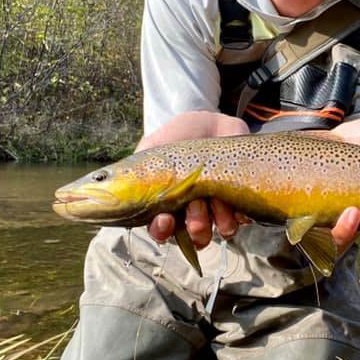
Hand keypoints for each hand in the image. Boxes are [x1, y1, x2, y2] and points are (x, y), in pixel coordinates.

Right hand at [140, 111, 248, 246]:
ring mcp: (217, 209)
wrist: (212, 122)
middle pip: (195, 237)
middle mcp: (193, 213)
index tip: (165, 220)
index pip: (162, 232)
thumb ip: (137, 168)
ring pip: (219, 231)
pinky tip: (234, 199)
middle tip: (195, 205)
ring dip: (218, 220)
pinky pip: (242, 219)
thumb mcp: (152, 148)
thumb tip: (117, 184)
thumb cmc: (178, 137)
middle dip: (195, 226)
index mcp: (169, 206)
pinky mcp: (240, 202)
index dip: (162, 232)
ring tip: (216, 199)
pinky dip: (239, 213)